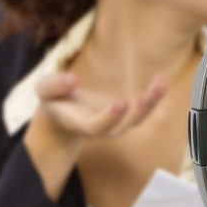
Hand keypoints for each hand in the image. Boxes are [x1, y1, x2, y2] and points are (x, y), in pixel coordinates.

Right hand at [32, 71, 166, 141]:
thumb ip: (55, 85)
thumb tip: (72, 79)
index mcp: (80, 124)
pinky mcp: (126, 114)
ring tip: (160, 82)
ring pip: (137, 119)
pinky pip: (143, 108)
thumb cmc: (53, 99)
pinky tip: (162, 79)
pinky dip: (154, 95)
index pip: (96, 127)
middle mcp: (101, 128)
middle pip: (122, 127)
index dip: (108, 117)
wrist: (63, 112)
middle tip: (146, 97)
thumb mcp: (44, 89)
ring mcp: (116, 123)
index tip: (119, 102)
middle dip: (135, 113)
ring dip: (151, 102)